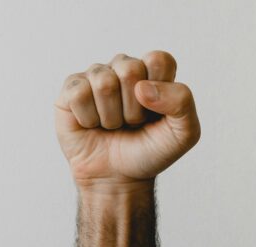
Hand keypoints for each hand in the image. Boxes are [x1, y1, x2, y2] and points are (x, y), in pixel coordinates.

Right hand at [53, 51, 200, 186]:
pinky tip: (91, 125)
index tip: (155, 113)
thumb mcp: (184, 133)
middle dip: (133, 108)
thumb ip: (182, 102)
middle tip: (132, 123)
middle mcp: (124, 67)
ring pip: (104, 83)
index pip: (159, 59)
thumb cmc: (149, 151)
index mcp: (153, 71)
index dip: (159, 90)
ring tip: (112, 126)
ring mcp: (96, 76)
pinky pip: (78, 93)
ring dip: (111, 117)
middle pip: (130, 70)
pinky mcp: (71, 89)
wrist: (118, 177)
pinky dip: (88, 118)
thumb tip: (142, 87)